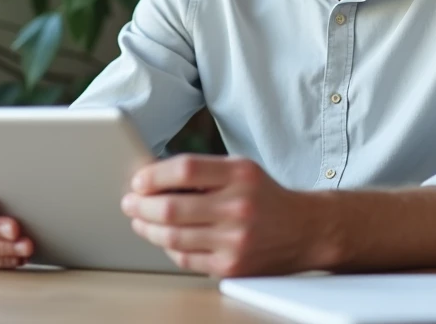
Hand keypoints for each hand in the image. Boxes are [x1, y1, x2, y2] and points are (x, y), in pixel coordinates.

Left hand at [121, 155, 327, 277]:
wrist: (305, 230)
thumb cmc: (266, 197)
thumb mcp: (242, 171)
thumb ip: (204, 172)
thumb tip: (154, 177)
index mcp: (241, 175)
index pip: (186, 170)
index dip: (154, 175)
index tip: (139, 180)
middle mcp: (239, 206)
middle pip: (172, 207)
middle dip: (141, 205)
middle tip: (130, 202)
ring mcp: (235, 240)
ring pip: (173, 236)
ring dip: (148, 227)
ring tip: (140, 220)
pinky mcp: (231, 266)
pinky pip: (185, 258)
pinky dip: (168, 247)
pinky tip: (164, 238)